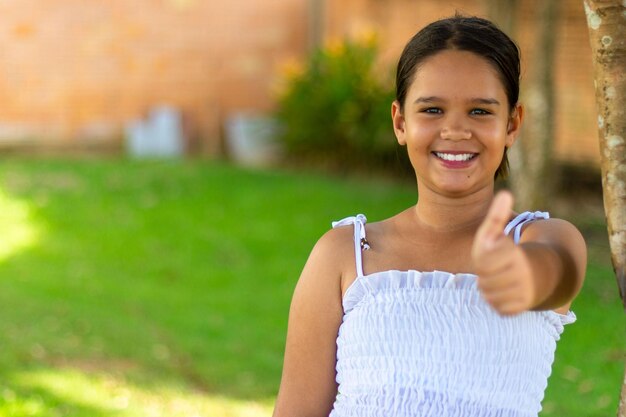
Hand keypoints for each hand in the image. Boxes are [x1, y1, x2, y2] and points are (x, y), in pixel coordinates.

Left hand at [471, 191, 534, 314]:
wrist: (540, 274)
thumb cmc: (508, 251)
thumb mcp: (497, 232)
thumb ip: (496, 216)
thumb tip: (505, 194)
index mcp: (513, 254)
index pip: (484, 260)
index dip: (487, 256)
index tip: (498, 250)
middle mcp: (520, 275)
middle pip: (483, 280)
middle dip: (486, 274)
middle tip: (496, 267)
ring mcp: (521, 293)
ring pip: (488, 294)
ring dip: (490, 287)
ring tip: (501, 278)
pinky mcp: (519, 308)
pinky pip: (497, 307)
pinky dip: (497, 301)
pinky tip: (506, 291)